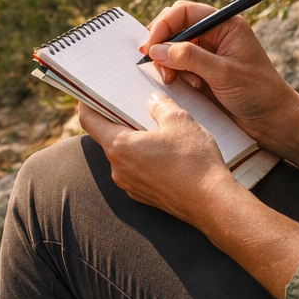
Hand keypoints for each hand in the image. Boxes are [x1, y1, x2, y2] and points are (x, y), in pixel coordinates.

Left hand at [80, 95, 237, 224]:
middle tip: (131, 105)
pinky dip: (144, 158)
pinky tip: (165, 152)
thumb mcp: (179, 120)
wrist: (213, 203)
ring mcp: (131, 185)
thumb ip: (161, 106)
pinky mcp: (144, 196)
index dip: (86, 105)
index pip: (90, 122)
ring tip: (155, 128)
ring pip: (124, 155)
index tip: (88, 95)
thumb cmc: (194, 161)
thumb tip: (153, 100)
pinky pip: (137, 171)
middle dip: (117, 120)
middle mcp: (119, 169)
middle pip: (108, 138)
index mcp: (120, 146)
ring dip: (134, 141)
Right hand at [143, 0, 298, 147]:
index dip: (164, 25)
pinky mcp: (204, 72)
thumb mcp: (223, 73)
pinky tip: (186, 86)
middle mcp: (216, 35)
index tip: (150, 46)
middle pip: (176, 27)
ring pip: (174, 48)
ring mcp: (209, 54)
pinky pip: (179, 66)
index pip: (185, 12)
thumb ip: (189, 58)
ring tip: (175, 79)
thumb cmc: (259, 93)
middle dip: (162, 44)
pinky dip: (175, 74)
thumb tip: (157, 50)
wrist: (274, 121)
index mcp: (226, 25)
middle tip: (154, 64)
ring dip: (168, 63)